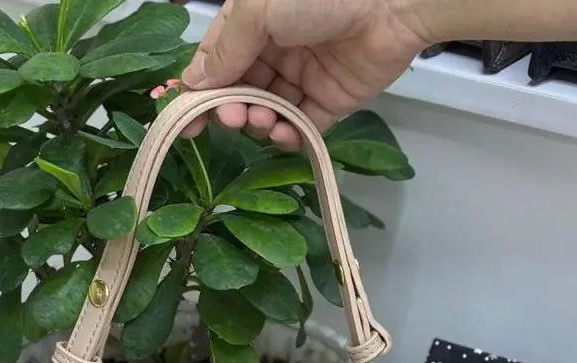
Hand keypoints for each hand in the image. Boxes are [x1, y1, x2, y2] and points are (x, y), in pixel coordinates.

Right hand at [179, 0, 428, 147]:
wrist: (389, 2)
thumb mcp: (258, 11)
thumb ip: (225, 49)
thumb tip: (193, 81)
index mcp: (251, 22)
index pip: (215, 63)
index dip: (199, 93)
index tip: (187, 122)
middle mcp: (274, 49)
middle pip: (239, 91)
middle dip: (230, 110)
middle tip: (232, 118)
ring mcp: (302, 76)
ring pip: (267, 111)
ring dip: (258, 122)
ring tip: (263, 119)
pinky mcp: (331, 99)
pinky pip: (301, 126)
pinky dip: (288, 135)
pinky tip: (282, 134)